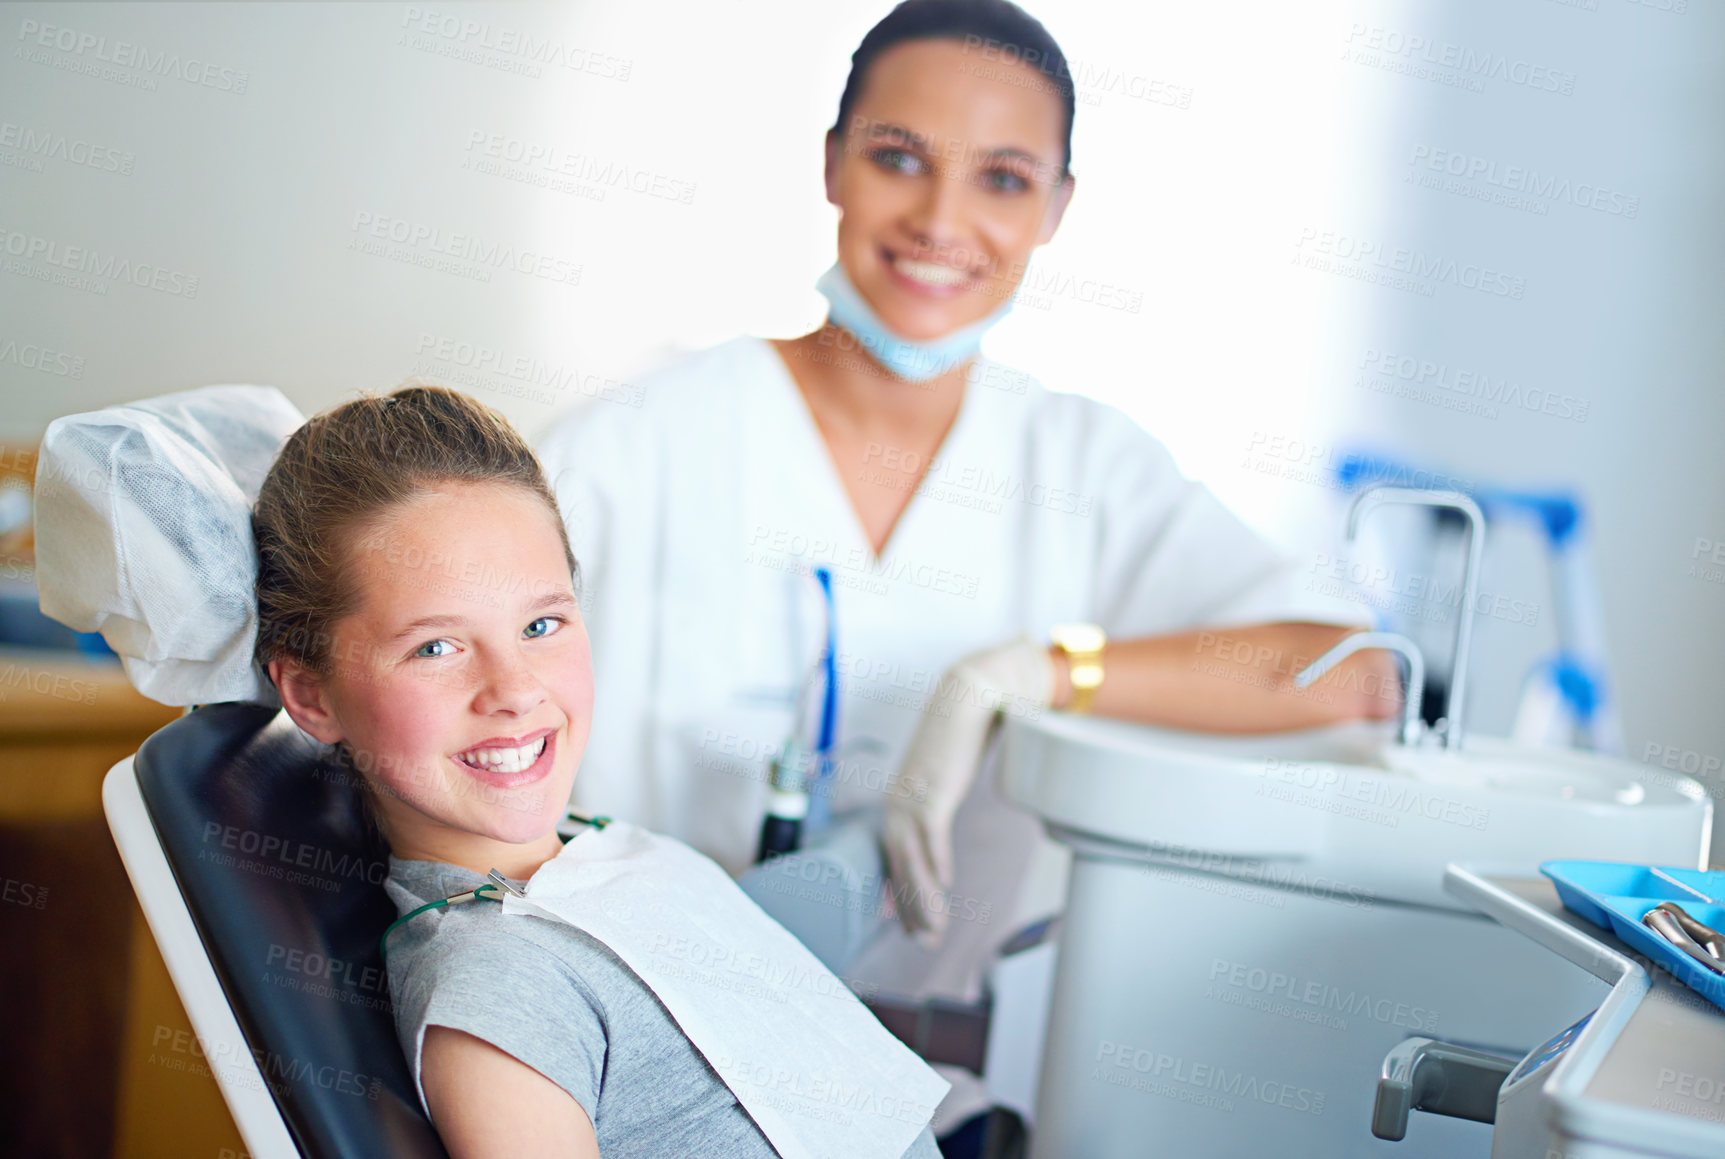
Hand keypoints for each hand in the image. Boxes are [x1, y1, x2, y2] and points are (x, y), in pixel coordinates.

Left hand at [883, 639, 1052, 945]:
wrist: (969, 698)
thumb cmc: (958, 739)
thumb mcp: (941, 778)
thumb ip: (935, 805)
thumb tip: (939, 836)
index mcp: (898, 803)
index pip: (894, 860)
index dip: (901, 896)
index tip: (908, 927)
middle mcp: (897, 802)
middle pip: (899, 866)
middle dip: (911, 908)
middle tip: (922, 942)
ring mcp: (913, 796)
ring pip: (913, 858)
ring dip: (924, 897)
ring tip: (935, 929)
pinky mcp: (933, 788)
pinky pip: (932, 834)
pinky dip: (937, 861)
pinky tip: (946, 885)